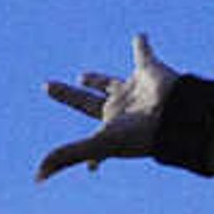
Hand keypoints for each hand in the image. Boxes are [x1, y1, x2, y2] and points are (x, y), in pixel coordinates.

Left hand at [37, 32, 181, 180]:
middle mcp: (119, 109)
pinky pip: (144, 54)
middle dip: (71, 97)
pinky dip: (142, 46)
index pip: (86, 138)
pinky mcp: (149, 71)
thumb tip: (37, 177)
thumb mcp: (97, 145)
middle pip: (87, 102)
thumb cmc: (139, 134)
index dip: (77, 150)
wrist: (176, 115)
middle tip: (51, 88)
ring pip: (110, 83)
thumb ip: (67, 156)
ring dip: (97, 80)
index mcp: (108, 127)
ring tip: (82, 76)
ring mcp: (134, 90)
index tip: (88, 168)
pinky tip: (140, 37)